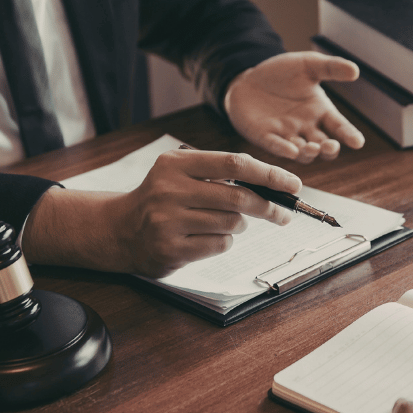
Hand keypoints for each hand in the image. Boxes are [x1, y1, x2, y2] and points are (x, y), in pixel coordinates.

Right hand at [22, 150, 299, 277]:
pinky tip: (206, 237)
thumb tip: (274, 183)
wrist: (119, 229)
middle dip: (267, 206)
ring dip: (238, 225)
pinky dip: (223, 242)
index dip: (269, 174)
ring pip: (231, 224)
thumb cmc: (162, 197)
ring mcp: (168, 221)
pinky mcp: (170, 249)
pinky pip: (218, 245)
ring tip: (222, 222)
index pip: (234, 164)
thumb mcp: (181, 173)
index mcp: (176, 164)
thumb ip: (220, 173)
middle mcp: (169, 189)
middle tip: (282, 213)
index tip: (293, 185)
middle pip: (238, 197)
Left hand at [223, 51, 364, 162]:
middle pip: (323, 146)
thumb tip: (355, 70)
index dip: (349, 135)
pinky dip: (283, 150)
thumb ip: (331, 68)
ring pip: (302, 153)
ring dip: (308, 153)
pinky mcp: (265, 137)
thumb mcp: (308, 65)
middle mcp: (306, 128)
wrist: (249, 77)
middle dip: (329, 149)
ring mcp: (286, 135)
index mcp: (320, 111)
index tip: (358, 142)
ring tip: (312, 147)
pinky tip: (290, 151)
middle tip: (332, 146)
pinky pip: (276, 147)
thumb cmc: (282, 72)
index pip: (339, 127)